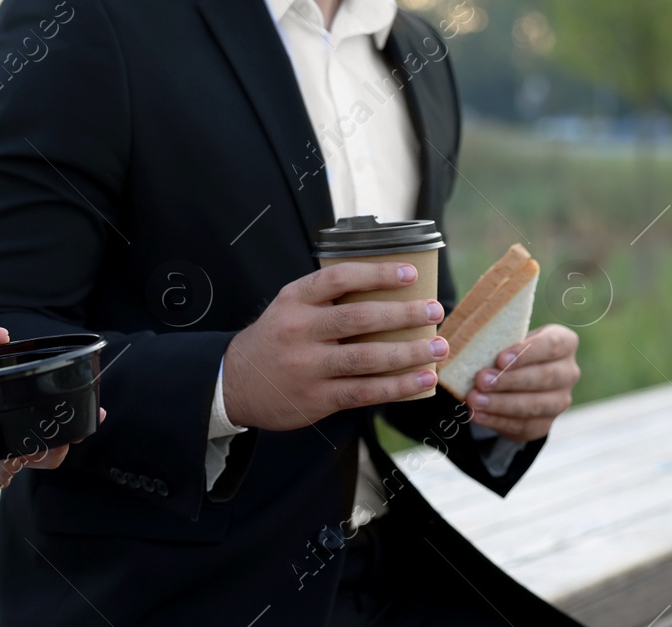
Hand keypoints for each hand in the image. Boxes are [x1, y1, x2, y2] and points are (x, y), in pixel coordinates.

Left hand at [0, 327, 97, 497]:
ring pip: (19, 470)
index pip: (58, 427)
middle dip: (55, 446)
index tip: (97, 413)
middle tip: (48, 436)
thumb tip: (0, 333)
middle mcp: (12, 448)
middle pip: (51, 455)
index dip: (79, 423)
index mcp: (18, 424)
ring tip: (10, 451)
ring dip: (18, 458)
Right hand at [222, 261, 447, 429]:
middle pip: (359, 318)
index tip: (409, 273)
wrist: (235, 383)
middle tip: (434, 310)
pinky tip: (420, 379)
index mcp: (294, 300)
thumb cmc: (273, 341)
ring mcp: (308, 366)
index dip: (376, 274)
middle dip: (403, 313)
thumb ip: (325, 302)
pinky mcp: (317, 398)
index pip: (338, 279)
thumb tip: (386, 297)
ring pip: (366, 358)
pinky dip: (397, 386)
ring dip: (408, 352)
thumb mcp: (288, 309)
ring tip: (437, 347)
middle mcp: (299, 330)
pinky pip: (364, 391)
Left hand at [465, 324, 579, 441]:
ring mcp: (559, 401)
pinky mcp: (545, 423)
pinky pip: (524, 425)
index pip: (553, 345)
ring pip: (535, 405)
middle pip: (545, 377)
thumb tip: (464, 342)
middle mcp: (567, 372)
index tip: (500, 358)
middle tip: (481, 380)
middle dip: (510, 380)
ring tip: (475, 399)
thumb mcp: (505, 337)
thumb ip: (494, 337)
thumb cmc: (507, 349)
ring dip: (502, 404)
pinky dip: (498, 420)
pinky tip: (479, 414)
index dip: (527, 353)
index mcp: (564, 344)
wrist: (512, 377)